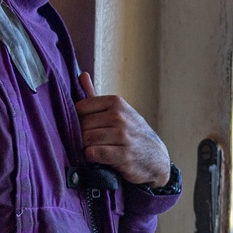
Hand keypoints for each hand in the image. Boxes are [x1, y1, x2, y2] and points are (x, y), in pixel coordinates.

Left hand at [75, 72, 170, 187]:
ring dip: (86, 147)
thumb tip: (81, 74)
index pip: (80, 108)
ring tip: (93, 149)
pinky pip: (94, 153)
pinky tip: (97, 158)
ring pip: (87, 139)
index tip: (84, 127)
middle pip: (82, 125)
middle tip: (88, 142)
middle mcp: (120, 117)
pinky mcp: (123, 155)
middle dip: (81, 135)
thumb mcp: (118, 111)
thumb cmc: (132, 133)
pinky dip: (91, 157)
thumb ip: (95, 95)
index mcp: (116, 103)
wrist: (155, 158)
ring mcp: (123, 136)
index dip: (77, 120)